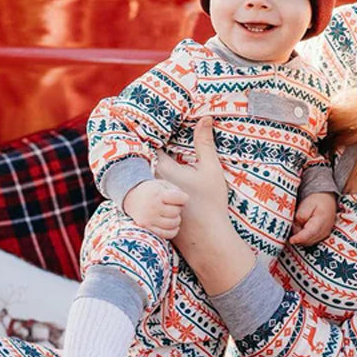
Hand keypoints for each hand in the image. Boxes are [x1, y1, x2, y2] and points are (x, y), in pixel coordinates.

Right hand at [123, 178, 187, 238]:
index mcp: (157, 194)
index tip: (180, 197)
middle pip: (176, 211)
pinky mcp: (147, 228)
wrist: (131, 197)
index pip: (180, 198)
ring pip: (172, 224)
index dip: (183, 198)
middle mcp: (152, 207)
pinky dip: (173, 231)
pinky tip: (173, 225)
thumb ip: (176, 191)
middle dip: (178, 208)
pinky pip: (166, 234)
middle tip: (173, 206)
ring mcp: (149, 219)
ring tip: (171, 214)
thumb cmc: (152, 190)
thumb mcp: (163, 185)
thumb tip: (185, 202)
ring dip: (176, 219)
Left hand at [154, 116, 229, 239]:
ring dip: (149, 163)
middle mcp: (152, 182)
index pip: (150, 144)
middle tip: (147, 130)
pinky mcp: (153, 208)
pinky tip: (159, 175)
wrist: (207, 238)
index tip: (152, 122)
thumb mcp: (210, 169)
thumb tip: (206, 118)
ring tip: (152, 149)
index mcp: (163, 169)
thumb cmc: (211, 203)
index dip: (152, 132)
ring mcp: (151, 197)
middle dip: (148, 146)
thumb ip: (205, 142)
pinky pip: (149, 188)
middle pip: (145, 158)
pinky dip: (151, 181)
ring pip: (146, 173)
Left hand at [289, 191, 336, 245]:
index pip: (309, 233)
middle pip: (307, 240)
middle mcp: (324, 231)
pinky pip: (310, 241)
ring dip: (300, 238)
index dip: (299, 238)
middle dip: (297, 236)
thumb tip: (297, 225)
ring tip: (298, 225)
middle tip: (293, 225)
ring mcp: (324, 235)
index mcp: (321, 221)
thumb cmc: (317, 201)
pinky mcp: (322, 237)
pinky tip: (301, 229)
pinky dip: (304, 238)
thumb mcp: (308, 204)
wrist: (327, 200)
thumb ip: (302, 215)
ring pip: (308, 242)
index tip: (291, 240)